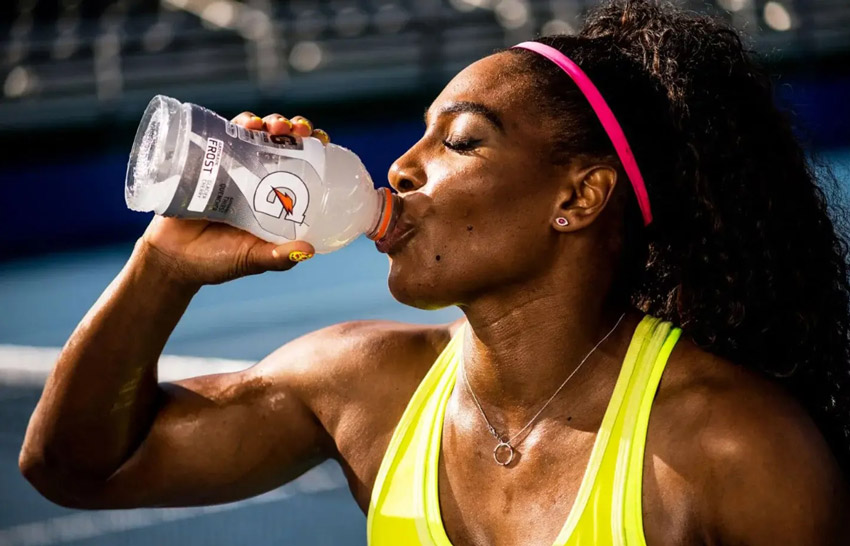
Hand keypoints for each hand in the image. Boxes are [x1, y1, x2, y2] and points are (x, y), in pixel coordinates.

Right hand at [136, 112, 329, 286]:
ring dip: (271, 122)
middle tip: (297, 130)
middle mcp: (258, 179)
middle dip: (296, 128)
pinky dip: (239, 123)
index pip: (305, 166)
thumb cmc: (217, 261)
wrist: (171, 258)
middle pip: (285, 143)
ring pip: (258, 134)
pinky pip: (224, 134)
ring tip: (273, 126)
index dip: (317, 149)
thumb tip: (309, 249)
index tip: (323, 141)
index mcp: (277, 199)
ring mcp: (233, 167)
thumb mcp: (252, 259)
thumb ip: (278, 257)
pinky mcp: (208, 160)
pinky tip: (248, 123)